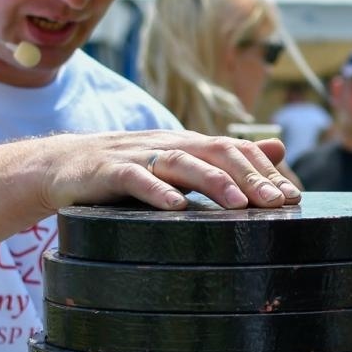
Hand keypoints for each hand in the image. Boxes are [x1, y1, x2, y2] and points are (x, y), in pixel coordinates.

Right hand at [37, 131, 300, 213]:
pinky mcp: (107, 172)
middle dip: (249, 177)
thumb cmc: (126, 171)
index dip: (264, 170)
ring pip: (181, 162)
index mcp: (188, 144)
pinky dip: (156, 191)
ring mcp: (137, 155)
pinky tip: (176, 207)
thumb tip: (279, 149)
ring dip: (213, 182)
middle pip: (215, 152)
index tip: (292, 197)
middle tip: (277, 203)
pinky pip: (135, 178)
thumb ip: (226, 159)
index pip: (235, 150)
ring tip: (239, 204)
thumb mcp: (179, 163)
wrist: (59, 166)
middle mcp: (168, 144)